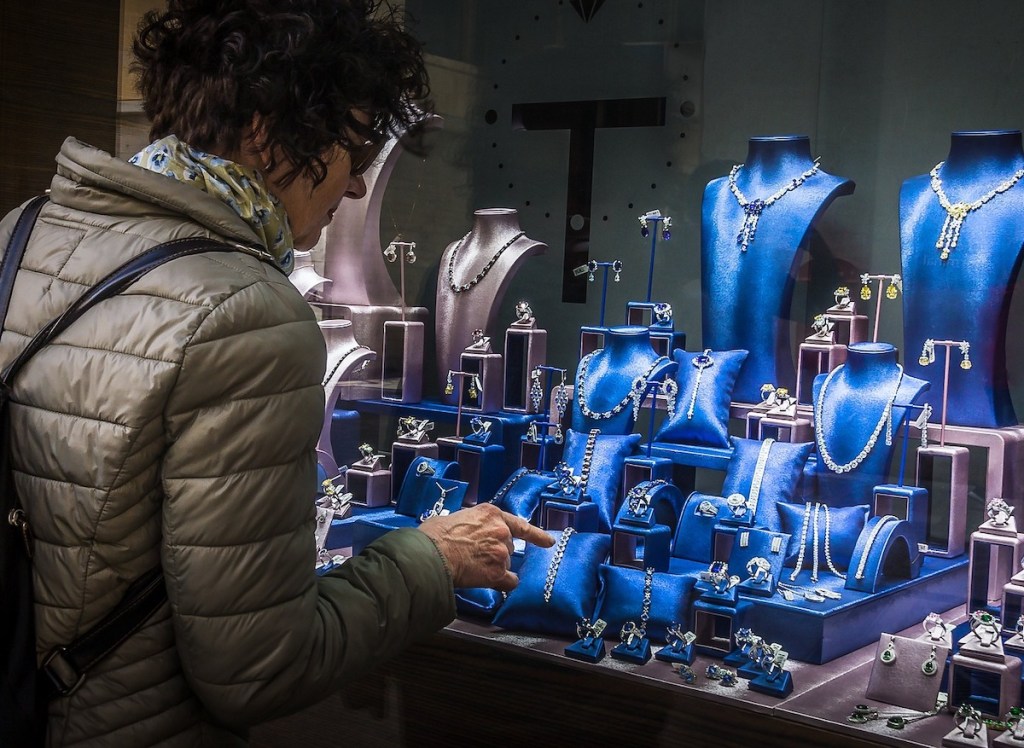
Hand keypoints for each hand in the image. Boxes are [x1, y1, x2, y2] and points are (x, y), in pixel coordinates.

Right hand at [418, 503, 552, 591]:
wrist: (430, 555)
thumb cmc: (434, 535)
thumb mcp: (455, 517)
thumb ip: (470, 523)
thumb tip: (466, 531)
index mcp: (490, 513)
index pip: (519, 524)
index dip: (536, 535)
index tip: (549, 542)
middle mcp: (501, 530)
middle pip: (508, 546)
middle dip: (495, 552)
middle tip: (474, 556)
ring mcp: (501, 552)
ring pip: (506, 564)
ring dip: (494, 567)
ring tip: (473, 568)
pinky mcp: (497, 573)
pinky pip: (509, 582)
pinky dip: (503, 584)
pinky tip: (491, 583)